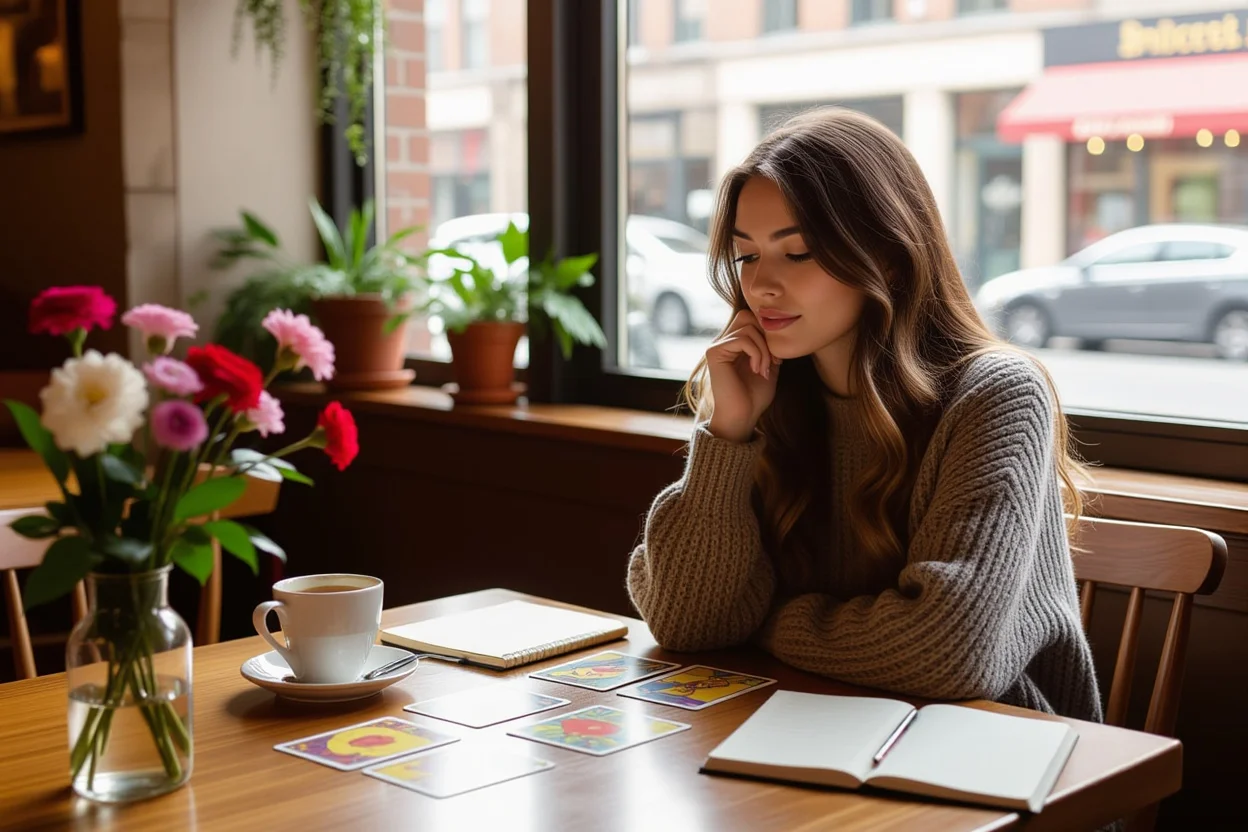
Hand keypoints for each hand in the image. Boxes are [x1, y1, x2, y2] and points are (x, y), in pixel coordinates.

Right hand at [705, 309, 780, 442]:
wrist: (742, 416)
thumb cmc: (755, 397)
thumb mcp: (770, 367)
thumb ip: (770, 347)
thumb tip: (778, 327)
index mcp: (734, 345)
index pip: (752, 319)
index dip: (767, 334)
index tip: (776, 360)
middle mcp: (723, 343)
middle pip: (747, 316)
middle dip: (765, 336)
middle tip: (772, 360)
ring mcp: (717, 346)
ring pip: (747, 327)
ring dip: (763, 349)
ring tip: (764, 369)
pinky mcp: (714, 353)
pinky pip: (742, 339)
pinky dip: (756, 353)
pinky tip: (756, 370)